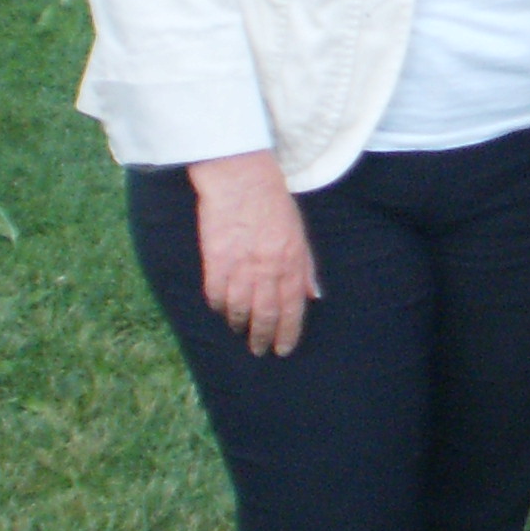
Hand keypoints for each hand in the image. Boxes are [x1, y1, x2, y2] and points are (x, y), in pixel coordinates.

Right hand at [188, 150, 318, 356]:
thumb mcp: (299, 233)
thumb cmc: (273, 203)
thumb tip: (314, 296)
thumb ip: (306, 267)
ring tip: (241, 333)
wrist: (241, 179)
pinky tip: (222, 311)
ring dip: (240, 326)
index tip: (283, 349)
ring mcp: (240, 266)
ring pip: (240, 310)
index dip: (288, 332)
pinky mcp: (215, 261)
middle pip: (266, 315)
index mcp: (291, 262)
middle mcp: (267, 269)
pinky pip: (216, 294)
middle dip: (263, 337)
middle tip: (259, 351)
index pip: (292, 308)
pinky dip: (219, 307)